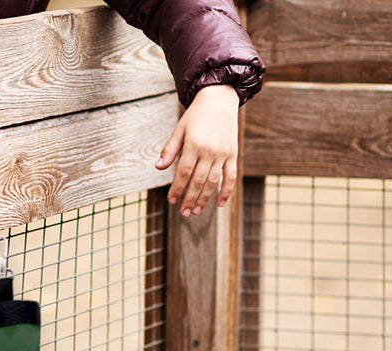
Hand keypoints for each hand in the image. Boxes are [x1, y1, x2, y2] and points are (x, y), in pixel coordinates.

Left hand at [156, 83, 239, 216]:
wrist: (220, 97)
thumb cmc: (196, 115)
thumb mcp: (180, 129)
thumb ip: (170, 150)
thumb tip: (158, 167)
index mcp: (193, 144)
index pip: (183, 172)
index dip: (177, 188)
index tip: (172, 201)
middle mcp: (209, 150)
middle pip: (198, 181)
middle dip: (189, 199)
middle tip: (184, 213)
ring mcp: (222, 153)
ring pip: (213, 182)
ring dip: (204, 199)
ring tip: (195, 211)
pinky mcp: (233, 153)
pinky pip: (230, 176)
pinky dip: (226, 191)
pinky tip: (219, 203)